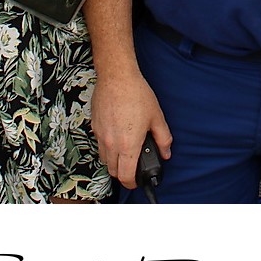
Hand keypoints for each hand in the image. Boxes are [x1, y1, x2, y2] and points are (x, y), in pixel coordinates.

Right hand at [91, 71, 171, 189]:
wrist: (116, 77)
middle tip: (133, 166)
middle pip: (113, 171)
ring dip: (114, 161)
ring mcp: (100, 135)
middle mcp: (111, 143)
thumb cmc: (137, 95)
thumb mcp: (156, 117)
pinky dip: (107, 147)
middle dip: (123, 173)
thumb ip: (163, 139)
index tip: (137, 181)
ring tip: (125, 151)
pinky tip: (117, 135)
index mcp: (128, 145)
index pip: (125, 176)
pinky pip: (99, 144)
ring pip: (104, 159)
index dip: (132, 183)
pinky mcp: (94, 126)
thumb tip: (166, 153)